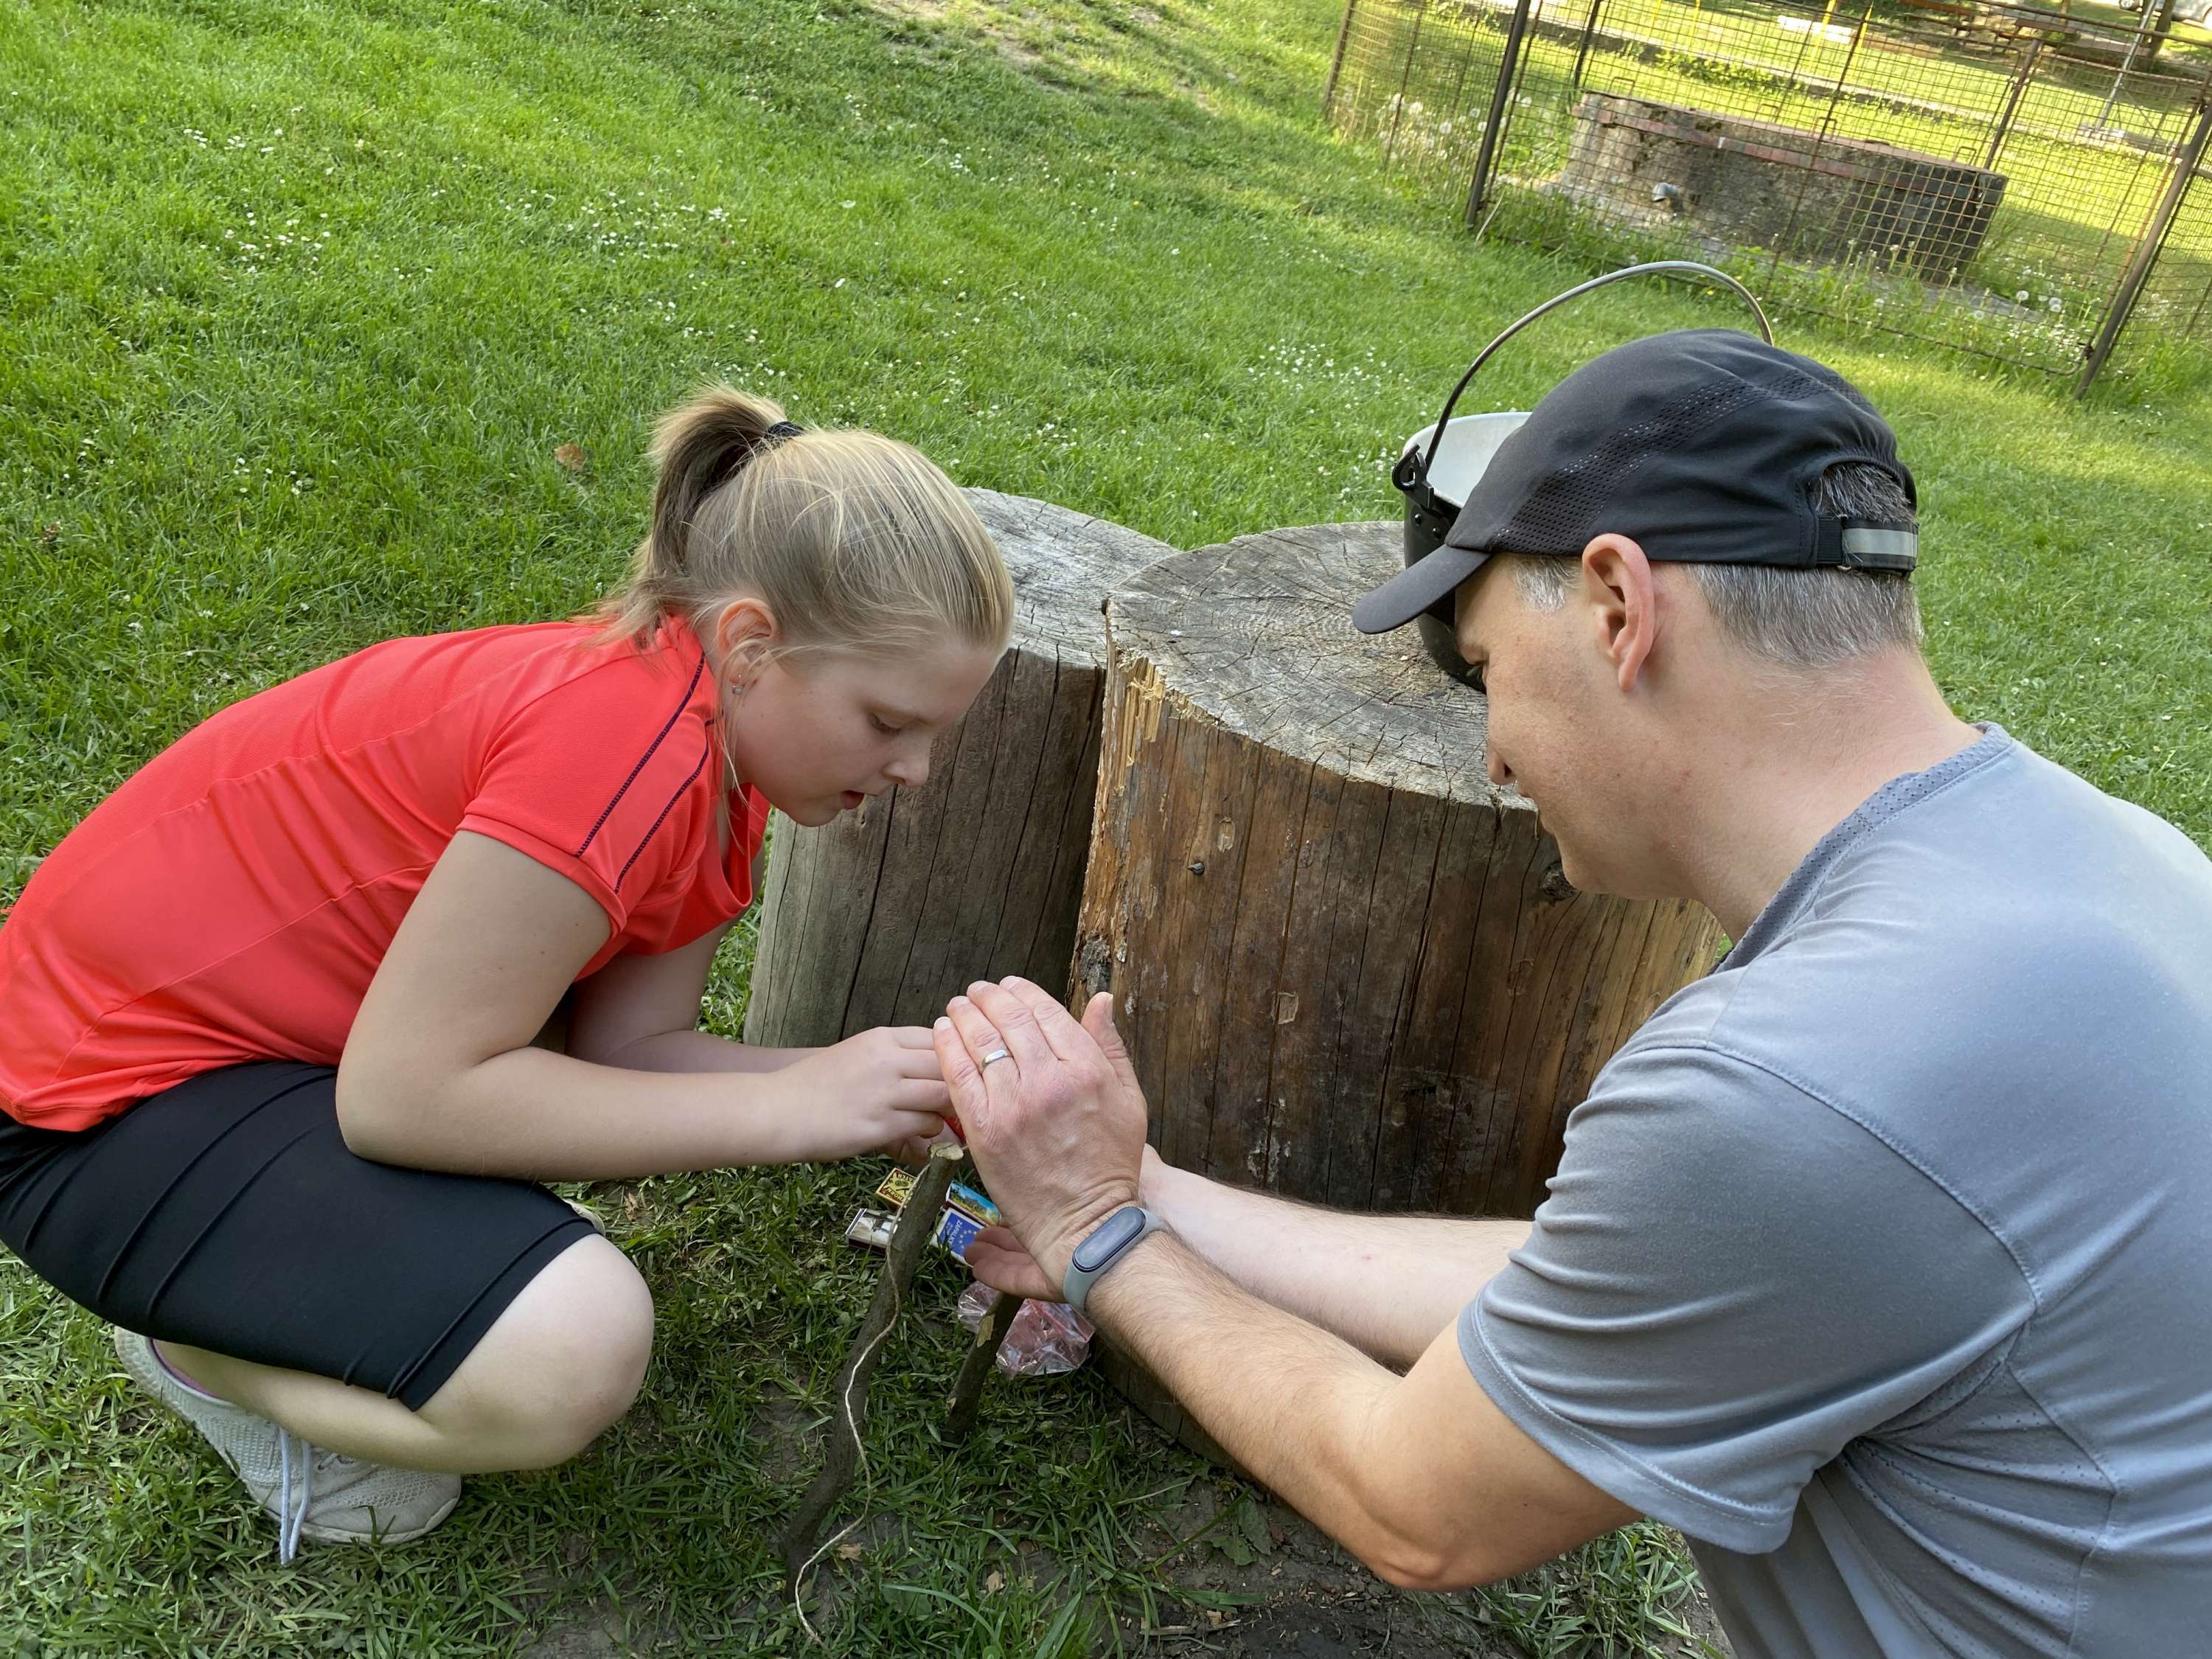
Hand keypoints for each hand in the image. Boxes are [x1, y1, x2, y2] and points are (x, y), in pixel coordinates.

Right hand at [772, 1026, 948, 1161]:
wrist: (778, 1109)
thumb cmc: (814, 1083)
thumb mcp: (856, 1054)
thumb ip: (892, 1057)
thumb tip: (930, 1067)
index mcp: (881, 1038)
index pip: (937, 1037)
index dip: (955, 1053)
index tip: (961, 1069)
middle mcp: (886, 1060)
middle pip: (947, 1063)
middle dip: (962, 1080)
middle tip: (968, 1096)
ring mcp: (885, 1093)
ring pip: (943, 1094)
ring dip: (951, 1107)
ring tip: (951, 1116)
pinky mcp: (881, 1125)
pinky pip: (926, 1123)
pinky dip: (933, 1129)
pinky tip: (926, 1133)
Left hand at [933, 977, 1149, 1294]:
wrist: (1084, 1222)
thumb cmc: (1110, 1163)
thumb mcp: (1128, 1098)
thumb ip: (1110, 1045)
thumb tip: (1101, 998)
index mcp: (1086, 1069)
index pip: (1045, 1011)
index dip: (1021, 991)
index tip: (1009, 986)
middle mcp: (1049, 1080)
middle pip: (1009, 1019)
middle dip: (989, 997)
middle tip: (977, 991)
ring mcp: (1013, 1104)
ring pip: (980, 1041)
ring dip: (964, 1015)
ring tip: (957, 1006)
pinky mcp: (984, 1129)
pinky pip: (957, 1075)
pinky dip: (947, 1046)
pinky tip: (943, 1033)